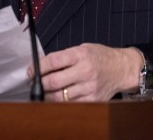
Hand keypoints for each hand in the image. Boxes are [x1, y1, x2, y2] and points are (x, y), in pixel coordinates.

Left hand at [28, 43, 142, 101]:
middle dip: (39, 84)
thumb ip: (64, 57)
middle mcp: (85, 71)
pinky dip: (60, 102)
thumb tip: (41, 66)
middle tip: (35, 83)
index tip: (31, 71)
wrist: (121, 68)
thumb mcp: (82, 48)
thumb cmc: (100, 57)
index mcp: (81, 54)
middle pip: (53, 82)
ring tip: (44, 91)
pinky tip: (57, 97)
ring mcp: (89, 87)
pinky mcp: (92, 100)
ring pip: (59, 97)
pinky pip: (70, 104)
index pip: (53, 61)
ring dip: (47, 95)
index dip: (38, 67)